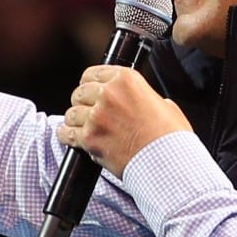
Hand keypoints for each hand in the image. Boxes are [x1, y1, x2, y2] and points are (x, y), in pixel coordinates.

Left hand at [59, 65, 190, 176]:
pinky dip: (67, 136)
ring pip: (71, 113)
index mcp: (126, 79)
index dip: (90, 84)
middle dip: (83, 102)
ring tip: (82, 127)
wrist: (167, 162)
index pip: (92, 73)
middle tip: (88, 112)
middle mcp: (108, 94)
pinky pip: (66, 133)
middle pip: (79, 93)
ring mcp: (97, 117)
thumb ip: (143, 97)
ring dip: (75, 120)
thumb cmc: (170, 137)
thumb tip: (137, 102)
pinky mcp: (90, 139)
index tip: (90, 90)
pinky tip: (71, 136)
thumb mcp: (163, 104)